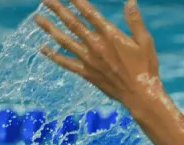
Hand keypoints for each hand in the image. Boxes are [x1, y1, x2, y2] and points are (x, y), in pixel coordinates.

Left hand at [35, 0, 161, 108]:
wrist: (140, 96)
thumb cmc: (146, 68)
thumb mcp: (145, 42)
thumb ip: (135, 21)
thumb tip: (130, 1)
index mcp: (109, 35)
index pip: (88, 12)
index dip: (76, 1)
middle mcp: (95, 45)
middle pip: (72, 23)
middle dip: (57, 9)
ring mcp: (88, 60)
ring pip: (64, 40)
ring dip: (50, 28)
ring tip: (37, 18)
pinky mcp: (86, 73)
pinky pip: (66, 63)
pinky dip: (53, 56)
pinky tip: (43, 48)